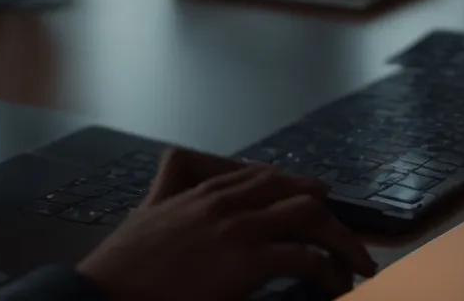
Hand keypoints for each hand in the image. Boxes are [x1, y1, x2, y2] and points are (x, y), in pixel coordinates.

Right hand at [76, 148, 377, 300]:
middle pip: (294, 192)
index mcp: (202, 190)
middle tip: (347, 240)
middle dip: (326, 216)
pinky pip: (306, 257)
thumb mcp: (146, 216)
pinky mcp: (247, 259)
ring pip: (310, 218)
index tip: (316, 198)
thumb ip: (169, 199)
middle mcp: (225, 201)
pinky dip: (329, 271)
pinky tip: (335, 287)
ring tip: (358, 266)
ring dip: (341, 242)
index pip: (263, 176)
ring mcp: (238, 227)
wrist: (106, 294)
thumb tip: (177, 204)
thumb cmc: (122, 269)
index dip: (295, 187)